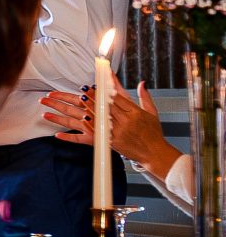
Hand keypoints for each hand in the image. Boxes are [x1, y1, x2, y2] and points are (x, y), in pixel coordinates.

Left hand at [44, 81, 174, 173]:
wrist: (154, 153)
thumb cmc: (153, 134)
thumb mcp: (153, 113)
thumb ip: (145, 97)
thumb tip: (142, 83)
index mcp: (135, 113)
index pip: (117, 98)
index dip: (106, 91)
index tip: (97, 84)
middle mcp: (126, 121)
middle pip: (106, 106)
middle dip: (95, 97)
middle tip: (85, 89)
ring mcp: (118, 132)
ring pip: (100, 117)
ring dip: (89, 108)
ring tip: (82, 99)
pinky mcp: (112, 142)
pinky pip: (98, 132)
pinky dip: (89, 125)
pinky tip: (82, 119)